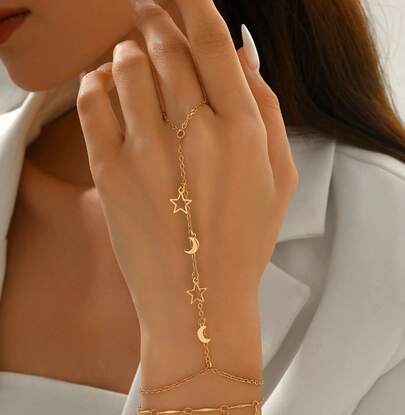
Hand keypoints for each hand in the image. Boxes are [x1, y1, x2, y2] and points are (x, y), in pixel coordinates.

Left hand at [76, 0, 297, 330]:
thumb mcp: (279, 177)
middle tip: (147, 10)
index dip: (193, 4)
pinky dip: (96, 81)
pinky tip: (104, 81)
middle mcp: (196, 131)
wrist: (198, 299)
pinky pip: (93, 102)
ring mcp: (149, 151)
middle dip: (155, 20)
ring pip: (128, 66)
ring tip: (129, 52)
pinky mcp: (111, 173)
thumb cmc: (242, 242)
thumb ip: (266, 108)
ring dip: (127, 49)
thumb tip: (243, 52)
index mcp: (243, 129)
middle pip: (167, 48)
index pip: (212, 41)